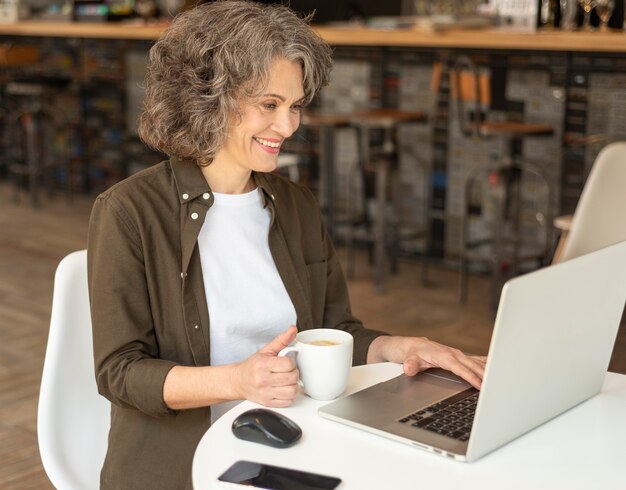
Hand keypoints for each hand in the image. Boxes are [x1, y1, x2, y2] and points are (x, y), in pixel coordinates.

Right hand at [233, 325, 299, 406]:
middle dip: (293, 373)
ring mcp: (265, 393)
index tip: (287, 363)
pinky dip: (289, 396)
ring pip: (292, 391)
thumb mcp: (266, 350)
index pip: (288, 364)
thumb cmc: (252, 366)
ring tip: (287, 381)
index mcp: (263, 365)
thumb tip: (293, 329)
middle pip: (292, 378)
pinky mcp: (268, 403)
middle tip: (288, 372)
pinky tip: (284, 389)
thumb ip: (282, 340)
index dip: (291, 363)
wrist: (238, 381)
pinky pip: (288, 402)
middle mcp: (263, 380)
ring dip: (293, 385)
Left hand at [367, 336, 486, 388]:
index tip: (481, 385)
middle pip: (473, 366)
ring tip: (503, 379)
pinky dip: (487, 363)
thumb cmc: (413, 353)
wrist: (414, 346)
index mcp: (444, 356)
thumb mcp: (409, 360)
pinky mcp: (460, 356)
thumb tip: (409, 368)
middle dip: (486, 375)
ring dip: (489, 370)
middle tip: (498, 386)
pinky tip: (497, 367)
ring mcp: (458, 355)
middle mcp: (454, 354)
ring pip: (477, 363)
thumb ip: (410, 365)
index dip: (471, 377)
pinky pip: (476, 360)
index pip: (460, 368)